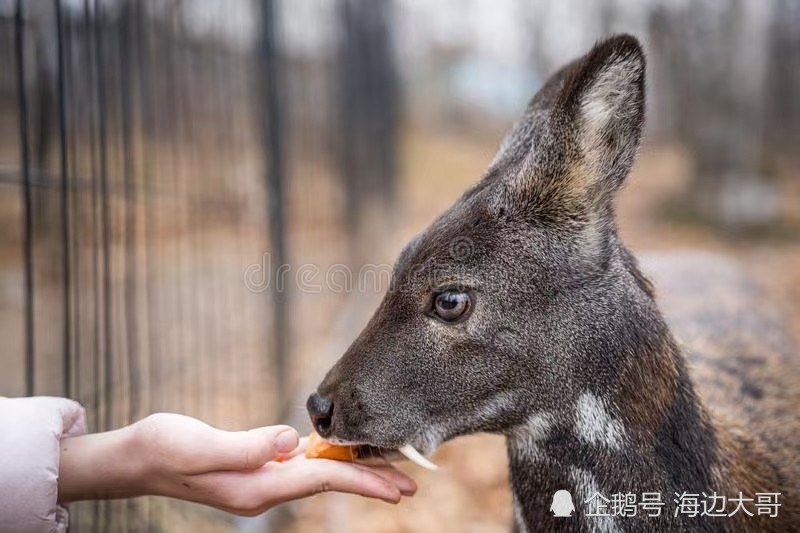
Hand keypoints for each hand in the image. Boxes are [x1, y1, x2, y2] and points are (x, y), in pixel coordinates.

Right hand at [58, 413, 415, 515]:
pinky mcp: (254, 468)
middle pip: (329, 482)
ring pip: (319, 474)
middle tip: (409, 484)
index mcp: (258, 486)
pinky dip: (328, 461)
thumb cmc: (164, 449)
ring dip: (353, 471)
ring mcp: (260, 481)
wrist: (136, 458)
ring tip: (386, 470)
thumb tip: (290, 441)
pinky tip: (339, 455)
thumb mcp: (201, 446)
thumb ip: (246, 447)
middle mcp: (264, 488)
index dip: (362, 479)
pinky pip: (302, 467)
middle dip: (369, 482)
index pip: (322, 479)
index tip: (398, 485)